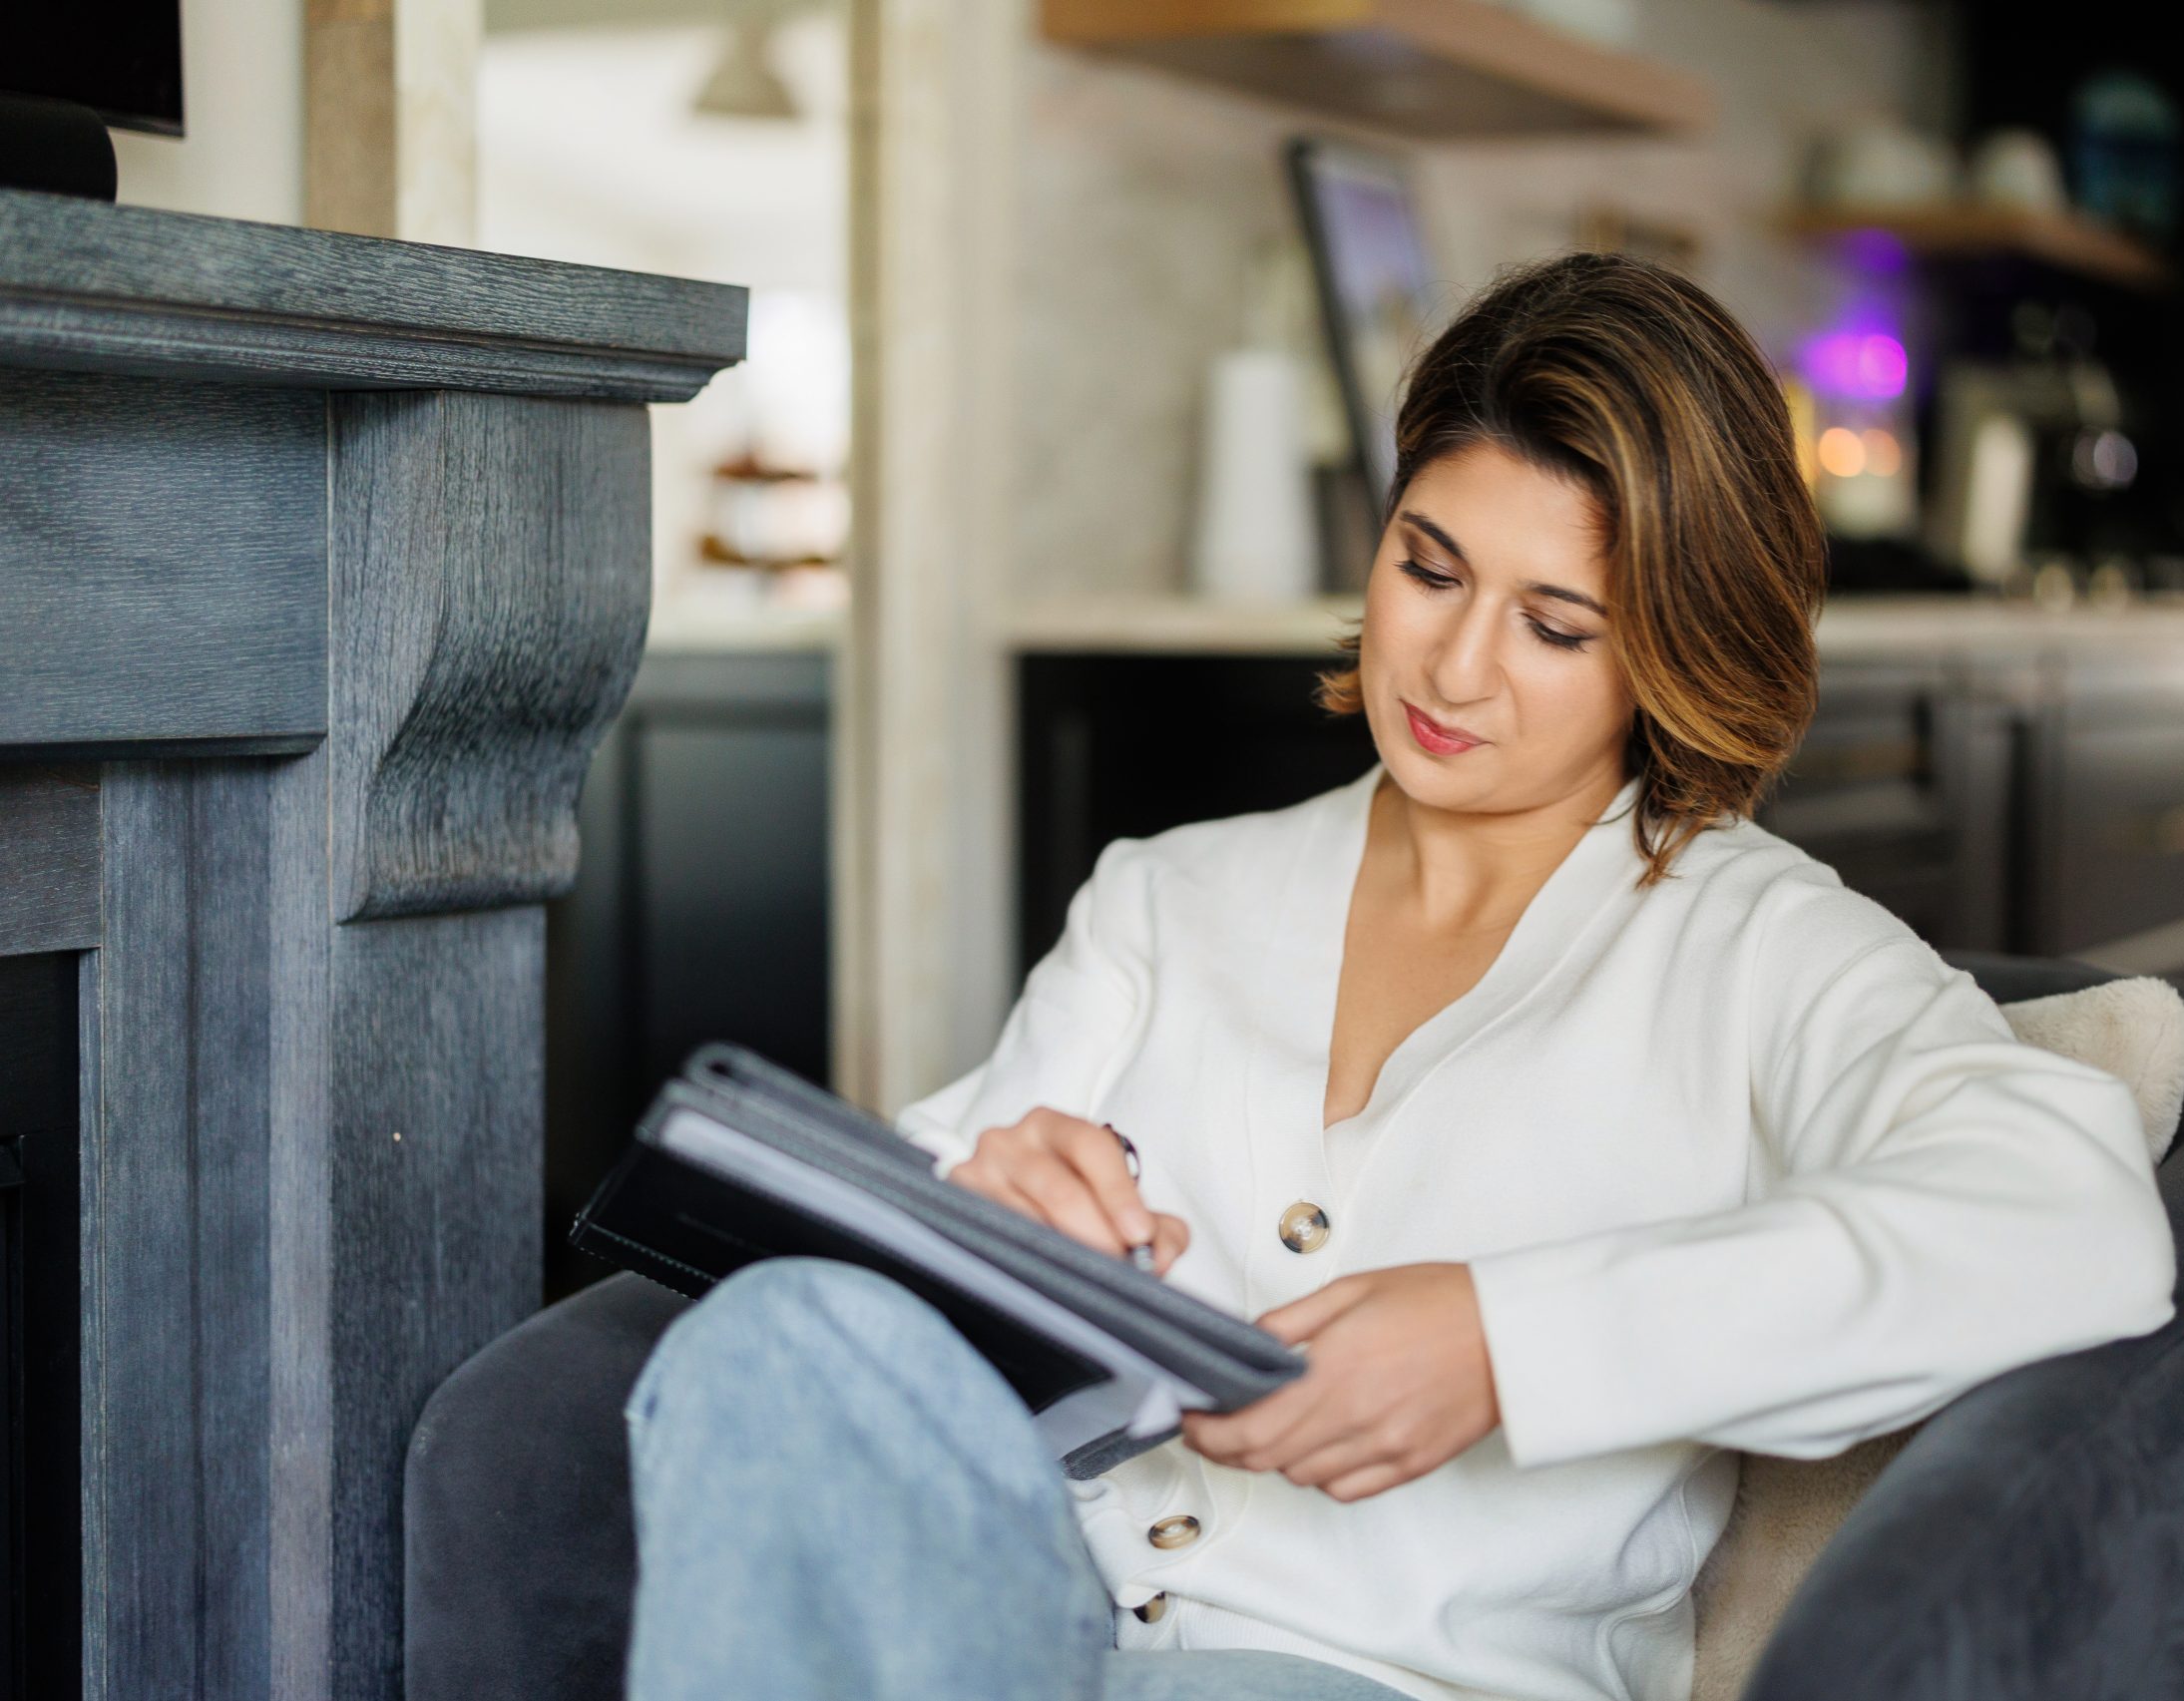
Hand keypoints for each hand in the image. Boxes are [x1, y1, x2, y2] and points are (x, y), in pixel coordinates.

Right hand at [947, 1107, 1190, 1274]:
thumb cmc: (1073, 1204)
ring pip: (1026, 1222)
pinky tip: (1048, 1281)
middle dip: (1097, 1235)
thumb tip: (1159, 1254)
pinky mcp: (955, 1207)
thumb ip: (1158, 1229)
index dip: (1119, 1192)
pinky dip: (1028, 1265)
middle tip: (1119, 1269)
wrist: (1010, 1208)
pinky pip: (995, 1241)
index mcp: (1054, 1126)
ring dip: (1064, 1257)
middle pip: (1059, 1189)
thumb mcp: (1118, 1207)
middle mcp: (1010, 1141)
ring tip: (1090, 1282)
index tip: (1139, 1233)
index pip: (1091, 1146)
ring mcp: (976, 1173)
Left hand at [1179, 1263, 1498, 1501]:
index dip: (1207, 1434)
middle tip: (1214, 1428)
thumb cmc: (1436, 1301)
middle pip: (1266, 1460)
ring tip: (1271, 1426)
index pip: (1248, 1429)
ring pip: (1302, 1476)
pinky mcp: (1410, 1465)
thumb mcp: (1352, 1290)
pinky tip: (1321, 1445)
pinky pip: (1345, 1489)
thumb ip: (1291, 1322)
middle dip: (1227, 1449)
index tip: (1191, 1420)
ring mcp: (1384, 1448)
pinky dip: (1320, 1475)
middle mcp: (1354, 1418)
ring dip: (1275, 1458)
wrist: (1510, 1332)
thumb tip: (1248, 1344)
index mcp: (1334, 1371)